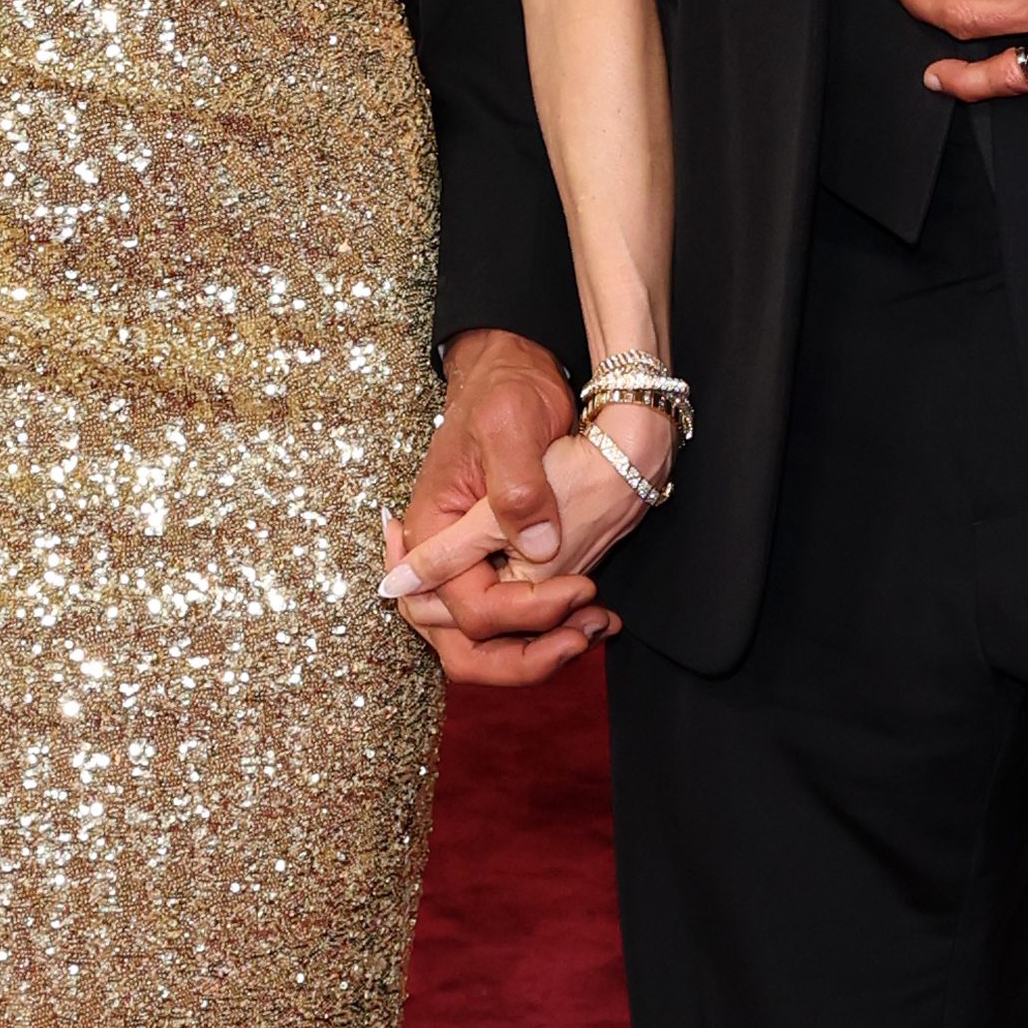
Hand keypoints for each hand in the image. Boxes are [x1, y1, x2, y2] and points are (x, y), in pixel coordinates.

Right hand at [379, 326, 643, 689]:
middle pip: (464, 644)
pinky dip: (549, 624)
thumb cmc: (506, 389)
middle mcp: (442, 556)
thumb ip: (517, 489)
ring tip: (595, 628)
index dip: (524, 613)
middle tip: (580, 639)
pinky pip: (512, 613)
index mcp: (432, 528)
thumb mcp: (511, 426)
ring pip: (489, 639)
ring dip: (540, 647)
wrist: (517, 369)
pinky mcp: (497, 558)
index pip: (467, 609)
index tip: (579, 590)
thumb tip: (535, 546)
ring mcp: (469, 561)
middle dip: (523, 657)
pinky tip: (594, 615)